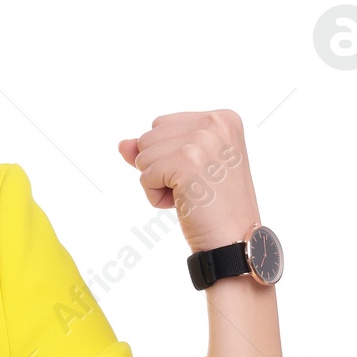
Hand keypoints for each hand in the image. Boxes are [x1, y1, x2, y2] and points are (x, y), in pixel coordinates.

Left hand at [117, 109, 260, 253]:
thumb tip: (122, 144)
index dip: (167, 156)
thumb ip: (155, 149)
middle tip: (195, 187)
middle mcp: (216, 122)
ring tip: (189, 194)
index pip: (160, 125)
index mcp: (222, 118)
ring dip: (157, 182)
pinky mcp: (188, 161)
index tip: (200, 174)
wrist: (233, 239)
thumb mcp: (185, 167)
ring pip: (142, 155)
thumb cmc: (213, 205)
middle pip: (148, 137)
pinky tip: (182, 204)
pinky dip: (155, 196)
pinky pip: (145, 175)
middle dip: (159, 167)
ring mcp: (203, 140)